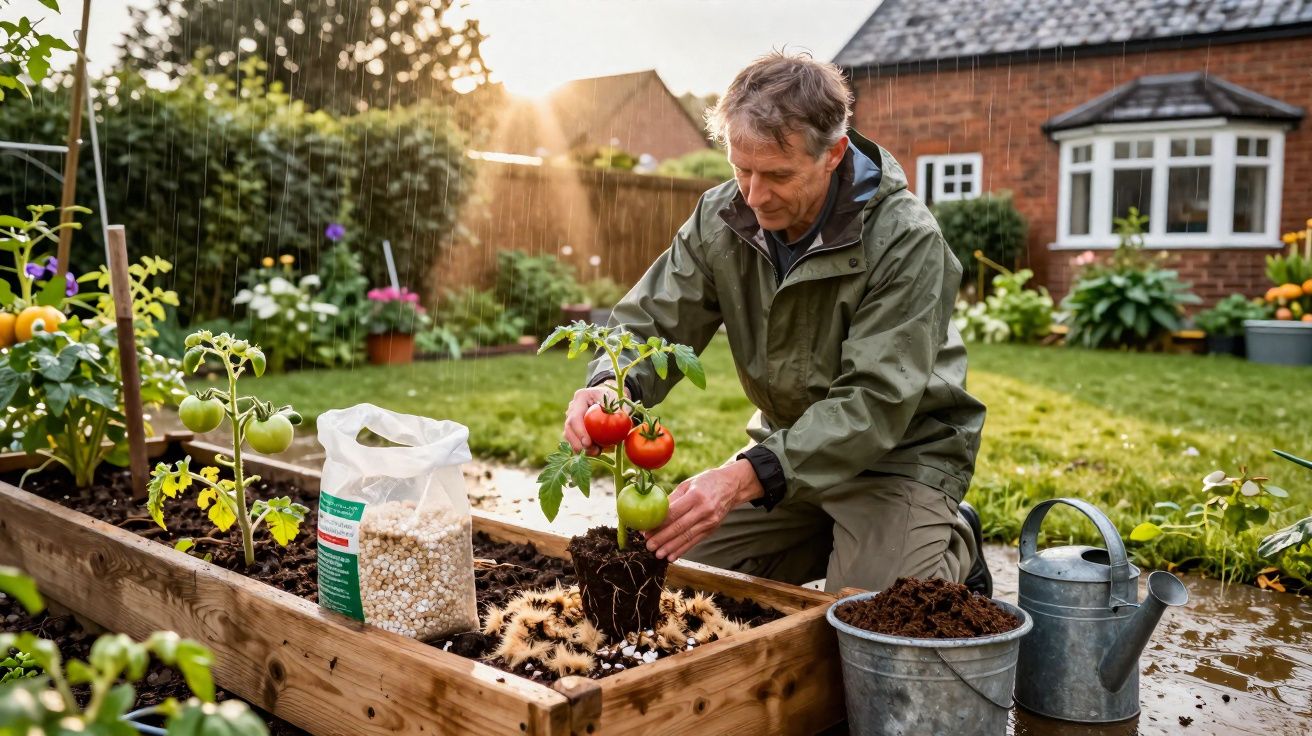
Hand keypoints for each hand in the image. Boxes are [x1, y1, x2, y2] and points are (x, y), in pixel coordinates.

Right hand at [563, 382, 629, 453]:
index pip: (575, 416)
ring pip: (569, 436)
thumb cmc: (615, 397)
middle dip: (578, 443)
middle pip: (569, 428)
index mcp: (581, 397)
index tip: (588, 443)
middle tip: (592, 451)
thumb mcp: (618, 399)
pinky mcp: (575, 428)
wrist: (611, 397)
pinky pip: (575, 440)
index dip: (580, 431)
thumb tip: (621, 418)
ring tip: (596, 452)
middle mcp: (573, 407)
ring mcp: (572, 418)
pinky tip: (596, 450)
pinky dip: (584, 448)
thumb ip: (619, 408)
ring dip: (580, 447)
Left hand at [645, 460, 762, 560]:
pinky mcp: (712, 529)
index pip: (673, 513)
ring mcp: (710, 521)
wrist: (731, 486)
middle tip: (648, 545)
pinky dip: (682, 550)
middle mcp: (704, 510)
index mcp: (695, 496)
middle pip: (679, 527)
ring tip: (657, 554)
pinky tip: (671, 556)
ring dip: (670, 547)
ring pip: (686, 537)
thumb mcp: (688, 484)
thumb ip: (672, 499)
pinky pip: (695, 541)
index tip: (645, 531)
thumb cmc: (706, 482)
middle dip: (661, 538)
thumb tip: (653, 513)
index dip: (658, 524)